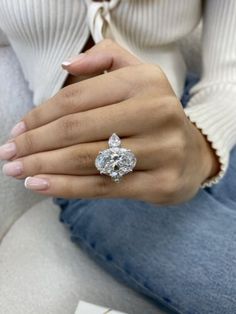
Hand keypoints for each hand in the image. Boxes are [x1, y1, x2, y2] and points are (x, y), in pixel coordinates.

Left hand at [0, 39, 218, 203]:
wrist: (193, 154)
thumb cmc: (154, 115)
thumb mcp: (138, 76)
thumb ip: (105, 59)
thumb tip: (66, 65)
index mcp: (144, 82)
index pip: (76, 99)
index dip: (39, 116)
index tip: (17, 131)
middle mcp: (156, 112)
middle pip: (77, 130)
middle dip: (35, 144)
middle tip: (9, 154)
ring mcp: (162, 150)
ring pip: (86, 160)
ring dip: (43, 167)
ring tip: (17, 171)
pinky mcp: (161, 183)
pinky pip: (103, 187)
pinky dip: (66, 187)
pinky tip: (40, 186)